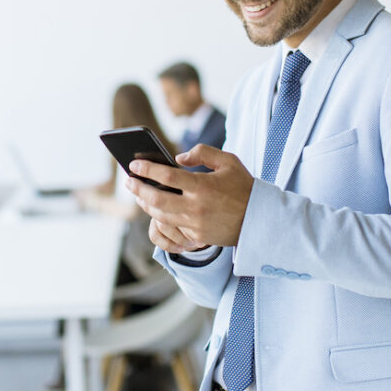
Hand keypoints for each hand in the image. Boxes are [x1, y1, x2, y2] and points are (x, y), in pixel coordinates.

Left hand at [126, 144, 253, 247]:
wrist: (261, 219)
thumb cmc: (243, 186)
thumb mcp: (228, 161)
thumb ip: (203, 152)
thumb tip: (179, 157)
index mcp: (203, 186)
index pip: (167, 176)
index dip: (147, 169)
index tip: (134, 164)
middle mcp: (197, 207)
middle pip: (157, 200)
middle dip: (138, 189)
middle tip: (129, 180)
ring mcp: (196, 225)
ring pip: (160, 216)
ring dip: (145, 205)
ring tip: (138, 194)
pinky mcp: (197, 238)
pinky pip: (171, 231)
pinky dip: (159, 220)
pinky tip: (153, 211)